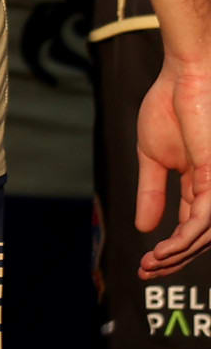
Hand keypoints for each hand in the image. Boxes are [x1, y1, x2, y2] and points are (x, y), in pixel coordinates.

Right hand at [136, 46, 210, 277]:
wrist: (185, 77)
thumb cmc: (171, 107)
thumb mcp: (153, 158)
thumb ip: (152, 193)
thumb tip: (145, 228)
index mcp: (201, 182)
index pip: (192, 226)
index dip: (171, 248)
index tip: (144, 264)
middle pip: (202, 237)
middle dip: (176, 259)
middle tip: (146, 271)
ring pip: (207, 234)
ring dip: (178, 254)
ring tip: (151, 263)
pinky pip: (205, 218)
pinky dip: (185, 238)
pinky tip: (164, 249)